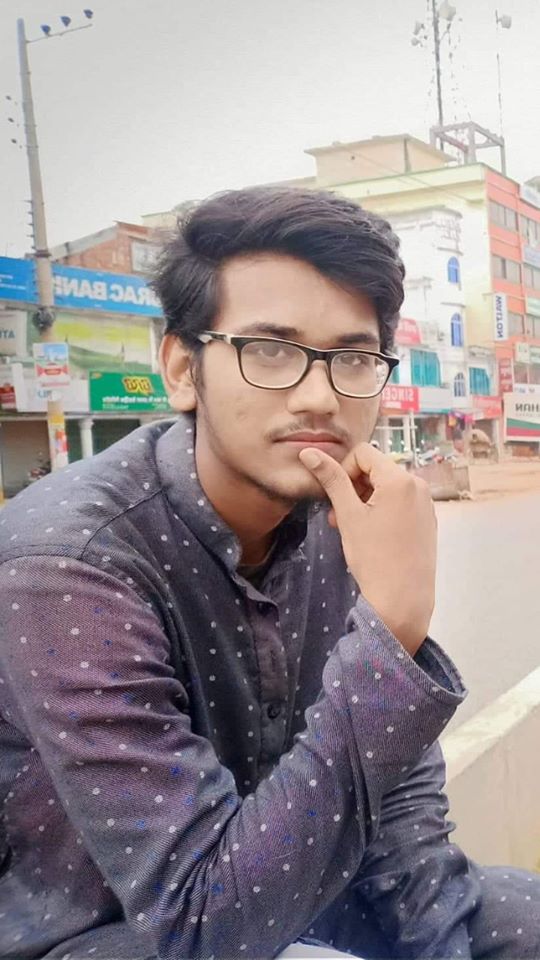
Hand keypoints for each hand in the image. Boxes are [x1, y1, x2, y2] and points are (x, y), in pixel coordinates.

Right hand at [299, 443, 436, 656]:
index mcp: (400, 479)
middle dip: (353, 486)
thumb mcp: (348, 515)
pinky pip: (400, 502)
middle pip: (376, 469)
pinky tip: (371, 534)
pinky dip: (381, 509)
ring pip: (387, 486)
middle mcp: (418, 485)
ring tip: (350, 526)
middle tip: (337, 515)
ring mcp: (425, 503)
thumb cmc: (373, 557)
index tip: (335, 496)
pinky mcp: (427, 520)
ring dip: (364, 499)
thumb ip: (331, 480)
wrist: (402, 599)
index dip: (343, 469)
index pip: (364, 453)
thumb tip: (308, 452)